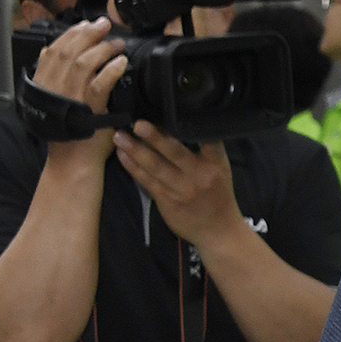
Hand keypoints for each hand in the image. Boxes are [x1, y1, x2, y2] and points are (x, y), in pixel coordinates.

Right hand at [30, 18, 125, 171]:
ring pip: (84, 63)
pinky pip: (100, 83)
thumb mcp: (54, 100)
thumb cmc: (69, 132)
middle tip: (104, 25)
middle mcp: (55, 87)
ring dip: (102, 49)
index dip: (71, 34)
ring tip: (116, 43)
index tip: (85, 24)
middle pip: (69, 51)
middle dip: (88, 34)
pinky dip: (110, 70)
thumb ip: (54, 77)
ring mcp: (71, 96)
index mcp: (45, 84)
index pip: (55, 50)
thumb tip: (53, 52)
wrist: (73, 159)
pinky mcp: (90, 108)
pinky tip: (121, 62)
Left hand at [112, 121, 242, 248]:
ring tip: (119, 136)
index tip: (174, 109)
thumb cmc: (217, 197)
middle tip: (138, 123)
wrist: (218, 232)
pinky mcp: (167, 201)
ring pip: (156, 166)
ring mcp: (182, 189)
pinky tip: (122, 156)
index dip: (191, 125)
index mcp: (216, 164)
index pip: (206, 140)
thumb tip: (178, 127)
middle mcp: (200, 175)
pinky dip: (133, 167)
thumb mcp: (221, 171)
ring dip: (135, 149)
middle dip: (155, 137)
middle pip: (175, 152)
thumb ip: (205, 152)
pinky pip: (147, 181)